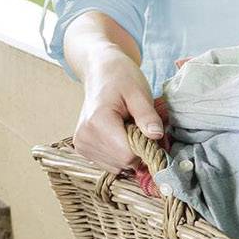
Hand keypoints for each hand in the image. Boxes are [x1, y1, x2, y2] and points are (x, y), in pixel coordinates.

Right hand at [74, 55, 166, 174]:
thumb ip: (147, 116)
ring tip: (128, 128)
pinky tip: (120, 134)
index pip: (128, 155)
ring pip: (117, 166)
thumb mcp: (139, 92)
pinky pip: (109, 163)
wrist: (101, 72)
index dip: (145, 147)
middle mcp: (85, 137)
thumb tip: (156, 136)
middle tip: (140, 127)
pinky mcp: (82, 148)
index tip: (151, 132)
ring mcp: (81, 145)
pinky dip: (120, 153)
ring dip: (129, 152)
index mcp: (97, 122)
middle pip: (123, 163)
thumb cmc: (122, 78)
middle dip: (138, 150)